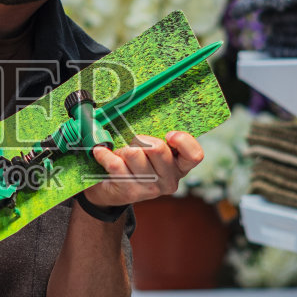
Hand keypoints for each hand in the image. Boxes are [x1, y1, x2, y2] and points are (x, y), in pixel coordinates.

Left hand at [83, 131, 203, 208]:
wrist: (112, 192)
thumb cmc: (136, 164)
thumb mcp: (152, 151)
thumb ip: (157, 136)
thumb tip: (144, 104)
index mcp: (180, 167)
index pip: (195, 155)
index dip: (183, 141)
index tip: (169, 134)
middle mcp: (169, 180)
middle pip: (158, 149)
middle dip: (140, 140)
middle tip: (133, 144)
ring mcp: (150, 189)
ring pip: (134, 154)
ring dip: (122, 149)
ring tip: (120, 154)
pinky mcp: (130, 192)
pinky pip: (115, 164)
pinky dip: (105, 154)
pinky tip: (101, 152)